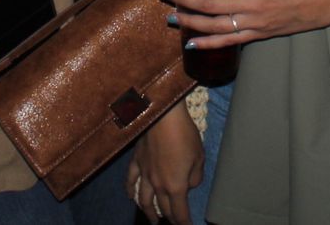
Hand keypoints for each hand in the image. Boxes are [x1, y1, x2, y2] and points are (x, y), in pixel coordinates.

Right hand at [127, 108, 202, 224]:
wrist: (163, 116)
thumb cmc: (185, 135)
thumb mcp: (199, 157)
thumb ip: (196, 176)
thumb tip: (190, 184)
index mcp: (176, 186)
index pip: (179, 212)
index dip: (184, 223)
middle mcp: (158, 184)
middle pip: (163, 208)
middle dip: (170, 218)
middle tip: (174, 222)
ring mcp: (145, 174)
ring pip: (144, 200)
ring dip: (148, 212)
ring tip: (153, 220)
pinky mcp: (136, 162)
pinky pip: (131, 181)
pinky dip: (130, 191)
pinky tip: (130, 197)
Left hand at [167, 0, 329, 48]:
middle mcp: (253, 4)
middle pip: (210, 5)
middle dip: (184, 0)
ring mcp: (256, 22)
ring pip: (215, 26)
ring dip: (190, 22)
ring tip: (172, 16)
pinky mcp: (260, 35)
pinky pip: (230, 41)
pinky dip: (209, 43)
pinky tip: (192, 43)